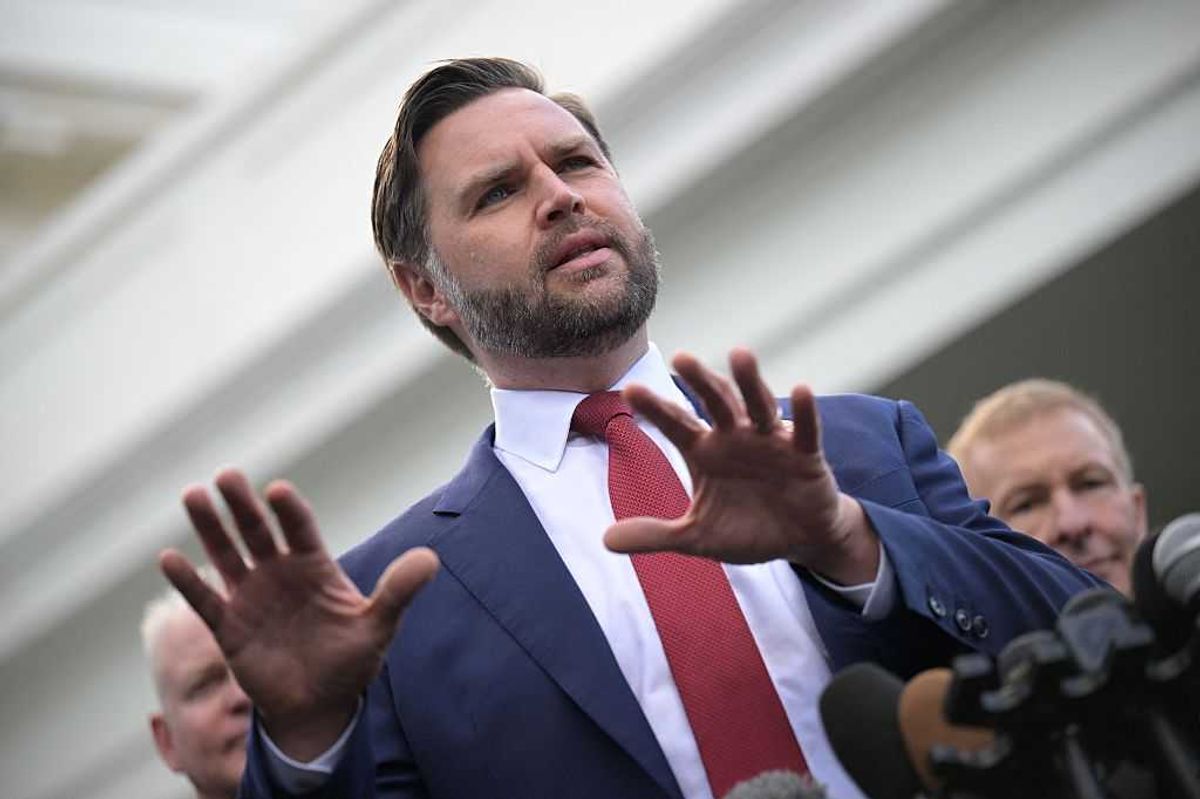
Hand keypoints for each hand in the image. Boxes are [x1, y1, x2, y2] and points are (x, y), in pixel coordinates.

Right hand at [159, 469, 437, 759]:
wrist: (321, 706)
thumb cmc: (352, 661)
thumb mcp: (379, 627)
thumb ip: (399, 592)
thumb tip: (431, 559)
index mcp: (314, 566)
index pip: (299, 529)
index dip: (288, 510)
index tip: (277, 491)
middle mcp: (278, 573)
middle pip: (257, 531)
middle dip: (242, 504)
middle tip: (226, 474)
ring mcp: (251, 597)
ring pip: (226, 554)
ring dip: (210, 527)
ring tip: (193, 495)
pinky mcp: (229, 628)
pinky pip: (205, 601)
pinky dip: (188, 581)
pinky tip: (167, 558)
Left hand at [604, 348, 877, 584]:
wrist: (797, 541)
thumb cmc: (745, 528)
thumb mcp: (696, 536)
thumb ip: (655, 534)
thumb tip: (605, 541)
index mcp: (704, 451)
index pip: (676, 424)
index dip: (656, 408)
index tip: (630, 390)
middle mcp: (734, 437)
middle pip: (715, 403)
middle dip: (700, 381)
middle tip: (681, 357)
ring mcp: (770, 442)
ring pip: (758, 405)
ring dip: (750, 382)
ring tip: (740, 354)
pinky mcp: (805, 455)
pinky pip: (805, 431)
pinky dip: (804, 412)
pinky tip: (802, 390)